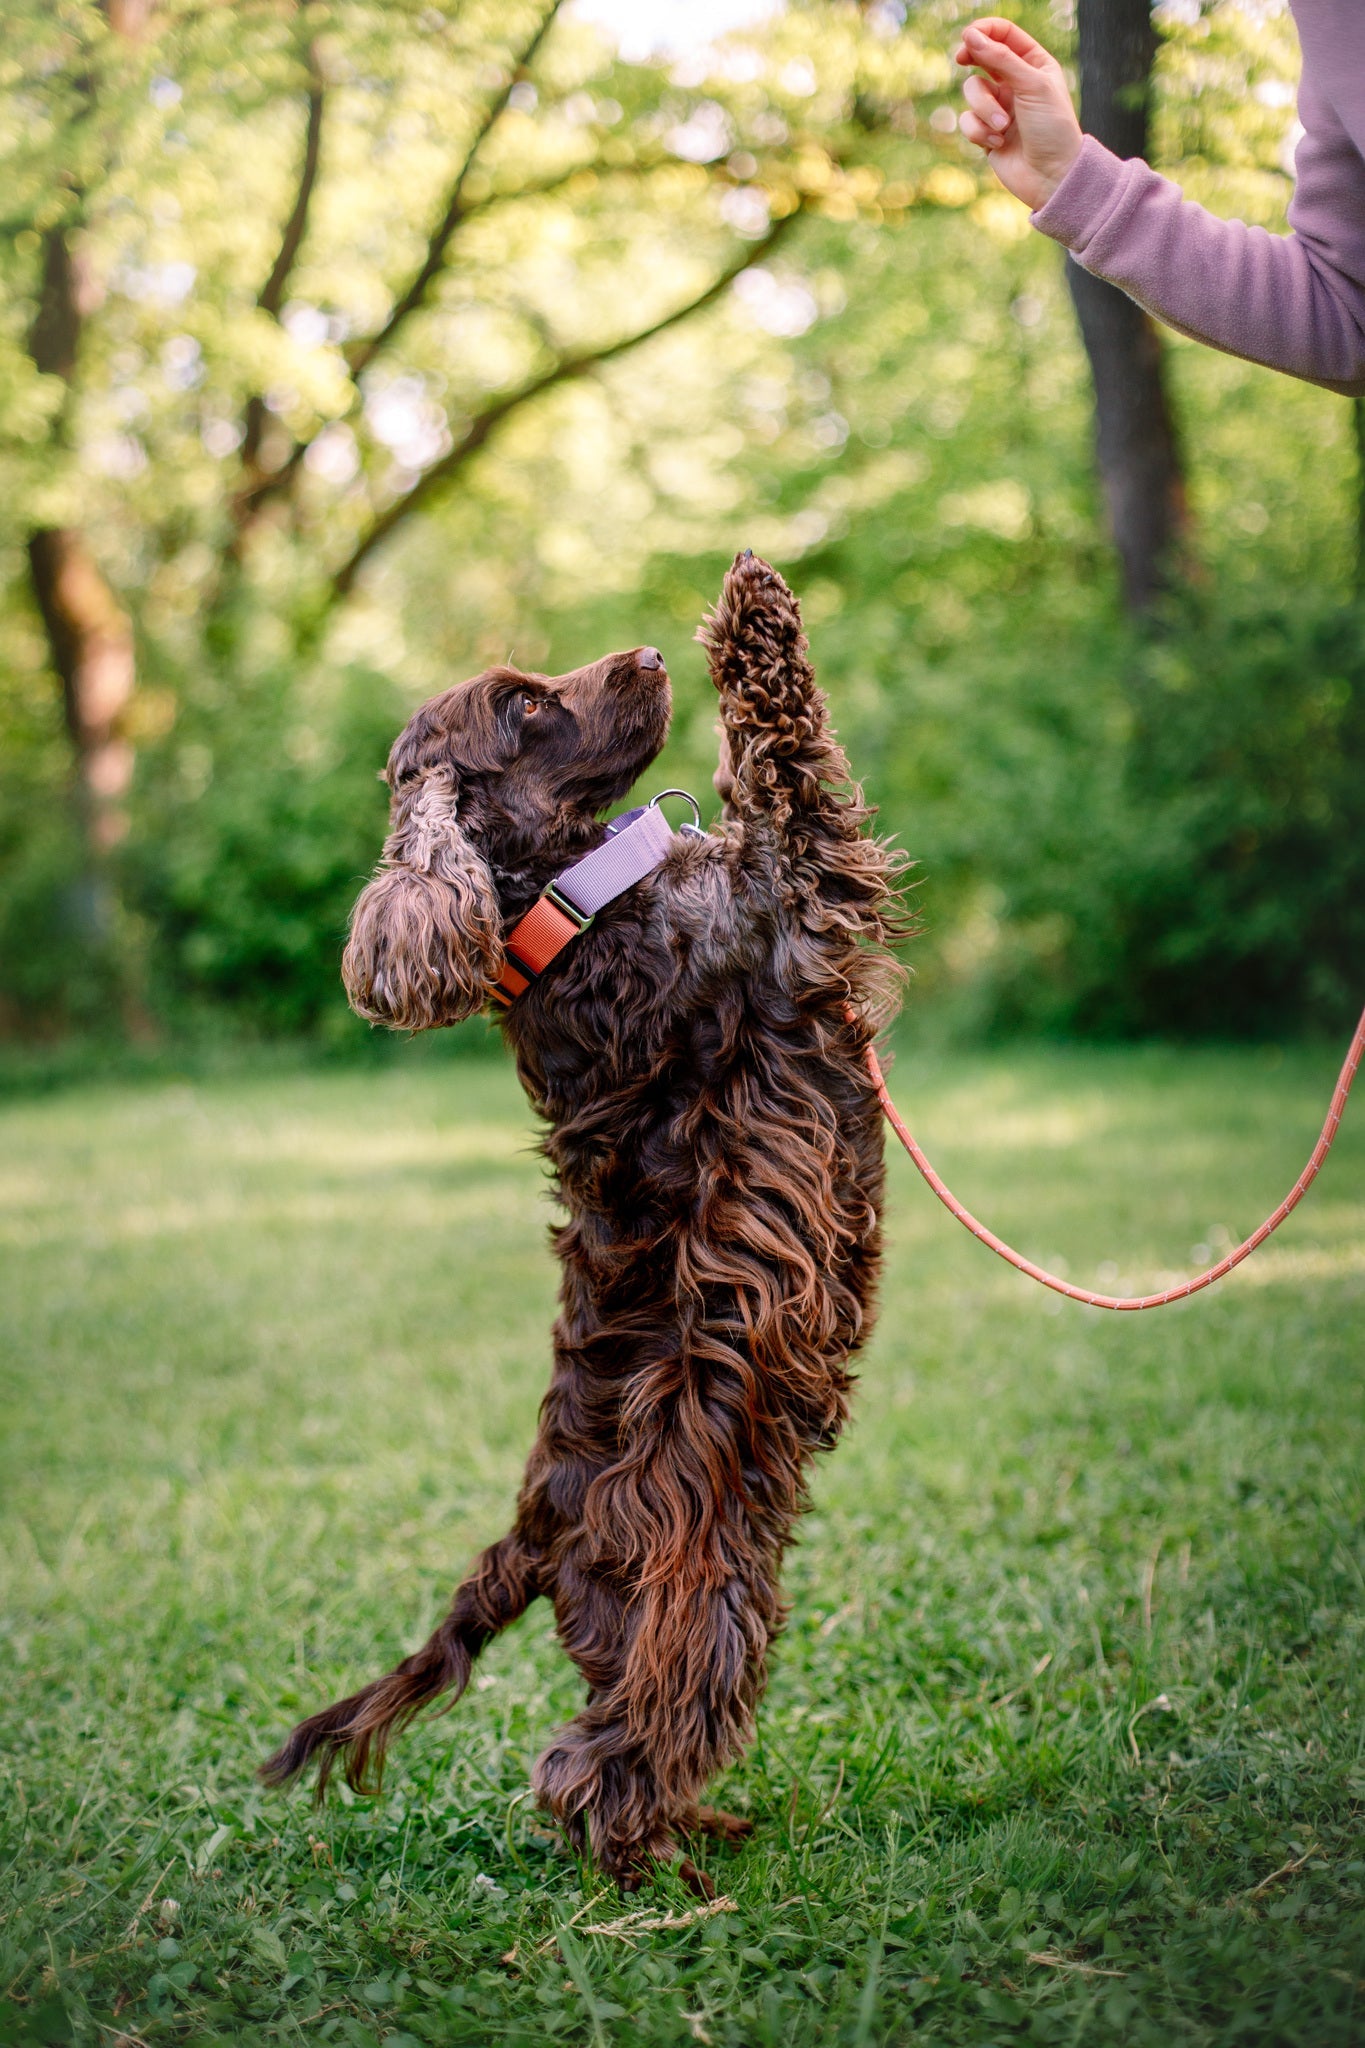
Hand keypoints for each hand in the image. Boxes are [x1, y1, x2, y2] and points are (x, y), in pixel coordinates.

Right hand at [953, 17, 1082, 211]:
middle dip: (972, 58)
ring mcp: (999, 107)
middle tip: (962, 58)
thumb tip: (970, 36)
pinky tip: (998, 144)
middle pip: (982, 57)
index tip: (968, 37)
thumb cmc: (1052, 128)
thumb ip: (1000, 58)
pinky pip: (968, 122)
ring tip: (1002, 126)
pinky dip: (980, 132)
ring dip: (984, 108)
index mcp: (1034, 64)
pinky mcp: (986, 133)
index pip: (1004, 34)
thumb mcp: (1031, 85)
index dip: (984, 31)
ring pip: (972, 91)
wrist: (1052, 177)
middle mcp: (1015, 82)